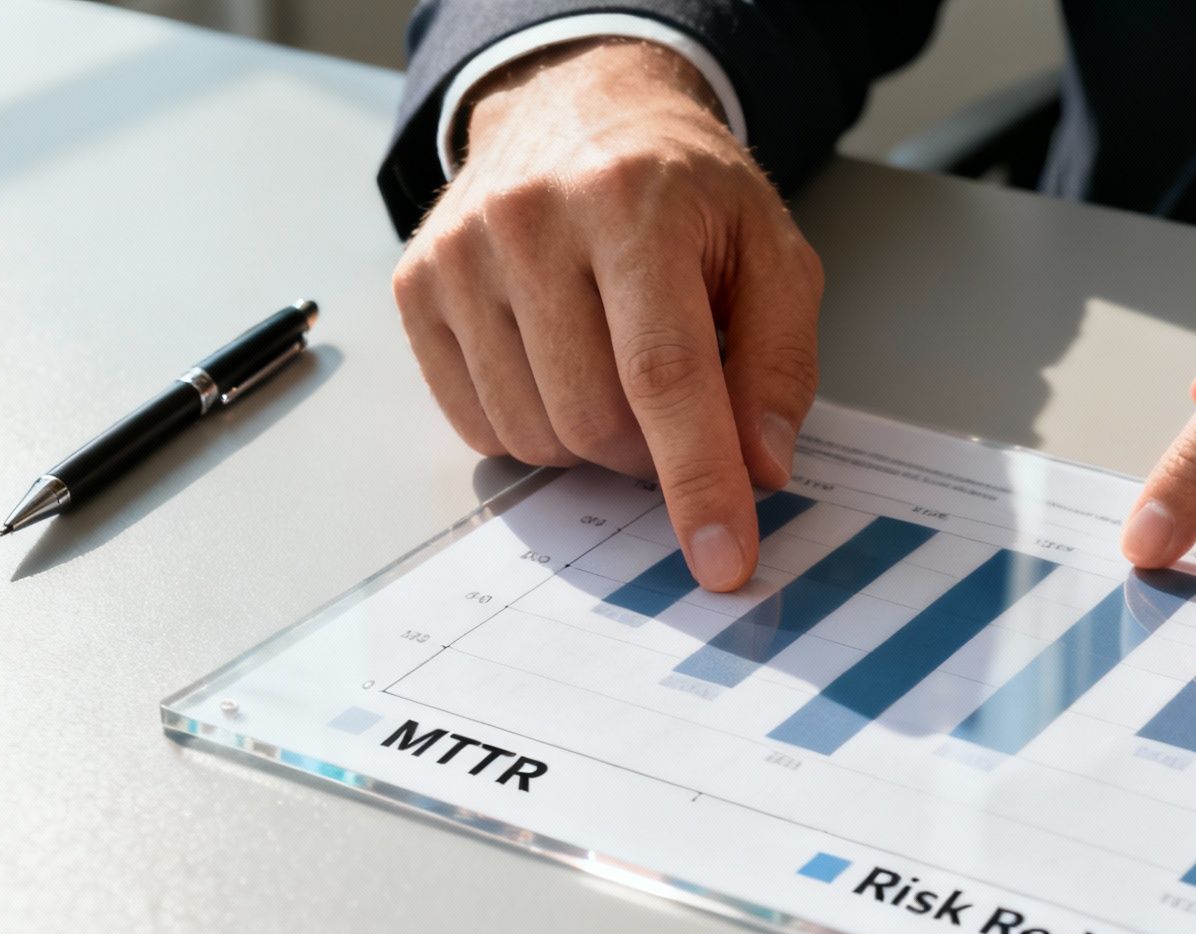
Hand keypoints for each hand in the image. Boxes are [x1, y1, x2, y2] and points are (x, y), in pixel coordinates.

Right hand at [392, 39, 823, 590]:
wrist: (581, 109)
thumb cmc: (684, 193)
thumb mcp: (771, 254)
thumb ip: (779, 363)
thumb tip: (761, 470)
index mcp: (631, 203)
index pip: (664, 375)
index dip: (697, 480)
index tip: (723, 561)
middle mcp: (529, 220)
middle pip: (592, 421)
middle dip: (651, 456)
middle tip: (679, 415)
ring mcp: (460, 254)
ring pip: (532, 434)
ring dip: (593, 444)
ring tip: (619, 372)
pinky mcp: (416, 286)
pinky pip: (477, 423)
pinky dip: (535, 427)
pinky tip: (564, 368)